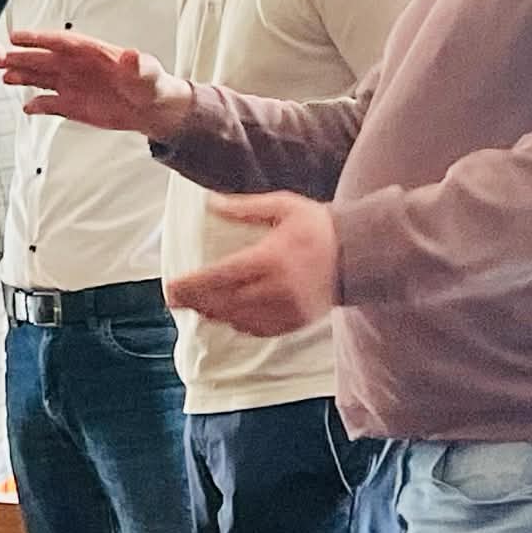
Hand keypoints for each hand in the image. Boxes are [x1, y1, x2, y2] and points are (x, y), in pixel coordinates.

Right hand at [0, 29, 192, 138]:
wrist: (152, 109)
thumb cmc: (152, 86)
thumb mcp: (148, 75)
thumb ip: (139, 66)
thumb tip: (133, 56)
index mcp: (91, 52)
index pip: (60, 41)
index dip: (38, 38)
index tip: (17, 36)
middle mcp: (76, 66)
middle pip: (41, 57)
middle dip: (18, 55)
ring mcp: (71, 84)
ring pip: (39, 77)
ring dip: (21, 77)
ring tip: (2, 76)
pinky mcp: (71, 104)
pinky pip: (49, 103)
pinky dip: (37, 105)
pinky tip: (26, 108)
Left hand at [164, 193, 336, 337]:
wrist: (360, 253)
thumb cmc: (318, 226)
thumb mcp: (283, 206)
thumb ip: (244, 207)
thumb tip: (210, 202)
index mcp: (270, 258)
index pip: (221, 276)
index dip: (192, 286)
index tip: (171, 288)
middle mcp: (277, 288)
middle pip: (224, 301)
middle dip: (196, 301)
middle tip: (175, 299)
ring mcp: (287, 308)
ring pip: (239, 319)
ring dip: (214, 313)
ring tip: (196, 305)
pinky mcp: (296, 321)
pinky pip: (259, 329)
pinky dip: (239, 324)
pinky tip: (225, 315)